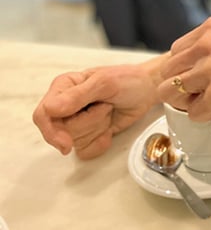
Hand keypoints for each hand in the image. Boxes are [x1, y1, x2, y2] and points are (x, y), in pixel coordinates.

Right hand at [32, 64, 158, 158]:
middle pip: (60, 132)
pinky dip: (100, 142)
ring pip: (75, 142)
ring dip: (98, 129)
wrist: (147, 90)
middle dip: (88, 123)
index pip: (43, 114)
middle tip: (105, 108)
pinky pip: (85, 150)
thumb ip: (78, 95)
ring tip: (109, 111)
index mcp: (64, 87)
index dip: (52, 131)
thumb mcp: (105, 82)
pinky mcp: (88, 134)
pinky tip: (110, 129)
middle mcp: (66, 105)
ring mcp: (76, 121)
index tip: (65, 142)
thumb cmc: (128, 80)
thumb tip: (51, 109)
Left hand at [158, 15, 210, 120]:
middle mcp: (207, 46)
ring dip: (189, 101)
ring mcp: (210, 71)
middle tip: (200, 92)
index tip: (197, 75)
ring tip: (209, 101)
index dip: (186, 67)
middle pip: (168, 71)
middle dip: (181, 85)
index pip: (176, 50)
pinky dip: (206, 115)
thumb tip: (199, 59)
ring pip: (172, 93)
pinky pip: (194, 113)